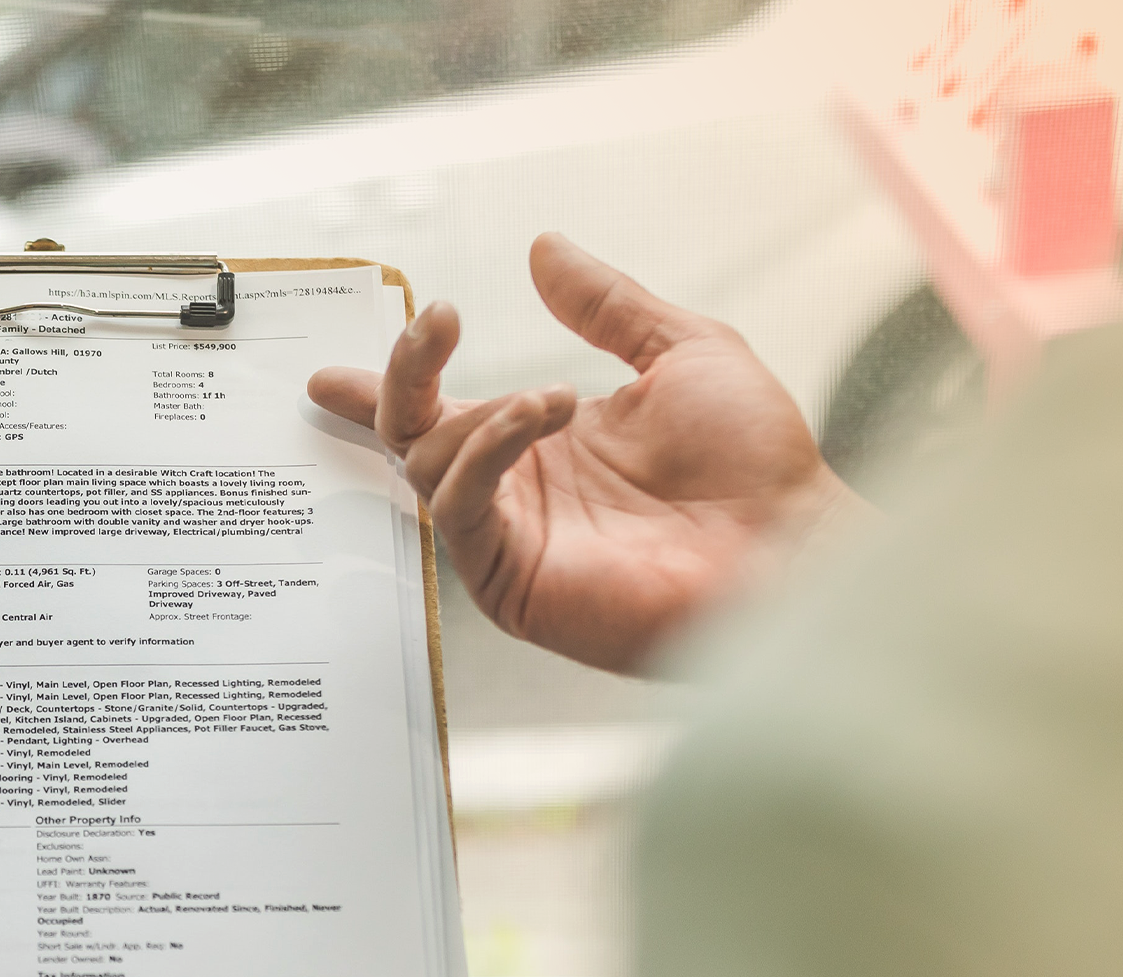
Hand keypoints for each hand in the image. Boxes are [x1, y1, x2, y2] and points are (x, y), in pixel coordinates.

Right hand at [309, 233, 872, 674]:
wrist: (792, 542)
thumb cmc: (757, 465)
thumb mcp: (681, 351)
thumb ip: (606, 305)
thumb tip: (544, 248)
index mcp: (541, 444)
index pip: (437, 412)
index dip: (380, 388)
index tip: (329, 369)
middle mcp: (515, 492)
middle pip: (409, 434)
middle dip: (400, 377)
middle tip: (434, 324)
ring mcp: (510, 538)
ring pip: (427, 468)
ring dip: (476, 416)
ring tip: (553, 395)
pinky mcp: (512, 582)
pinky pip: (460, 510)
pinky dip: (489, 452)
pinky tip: (543, 416)